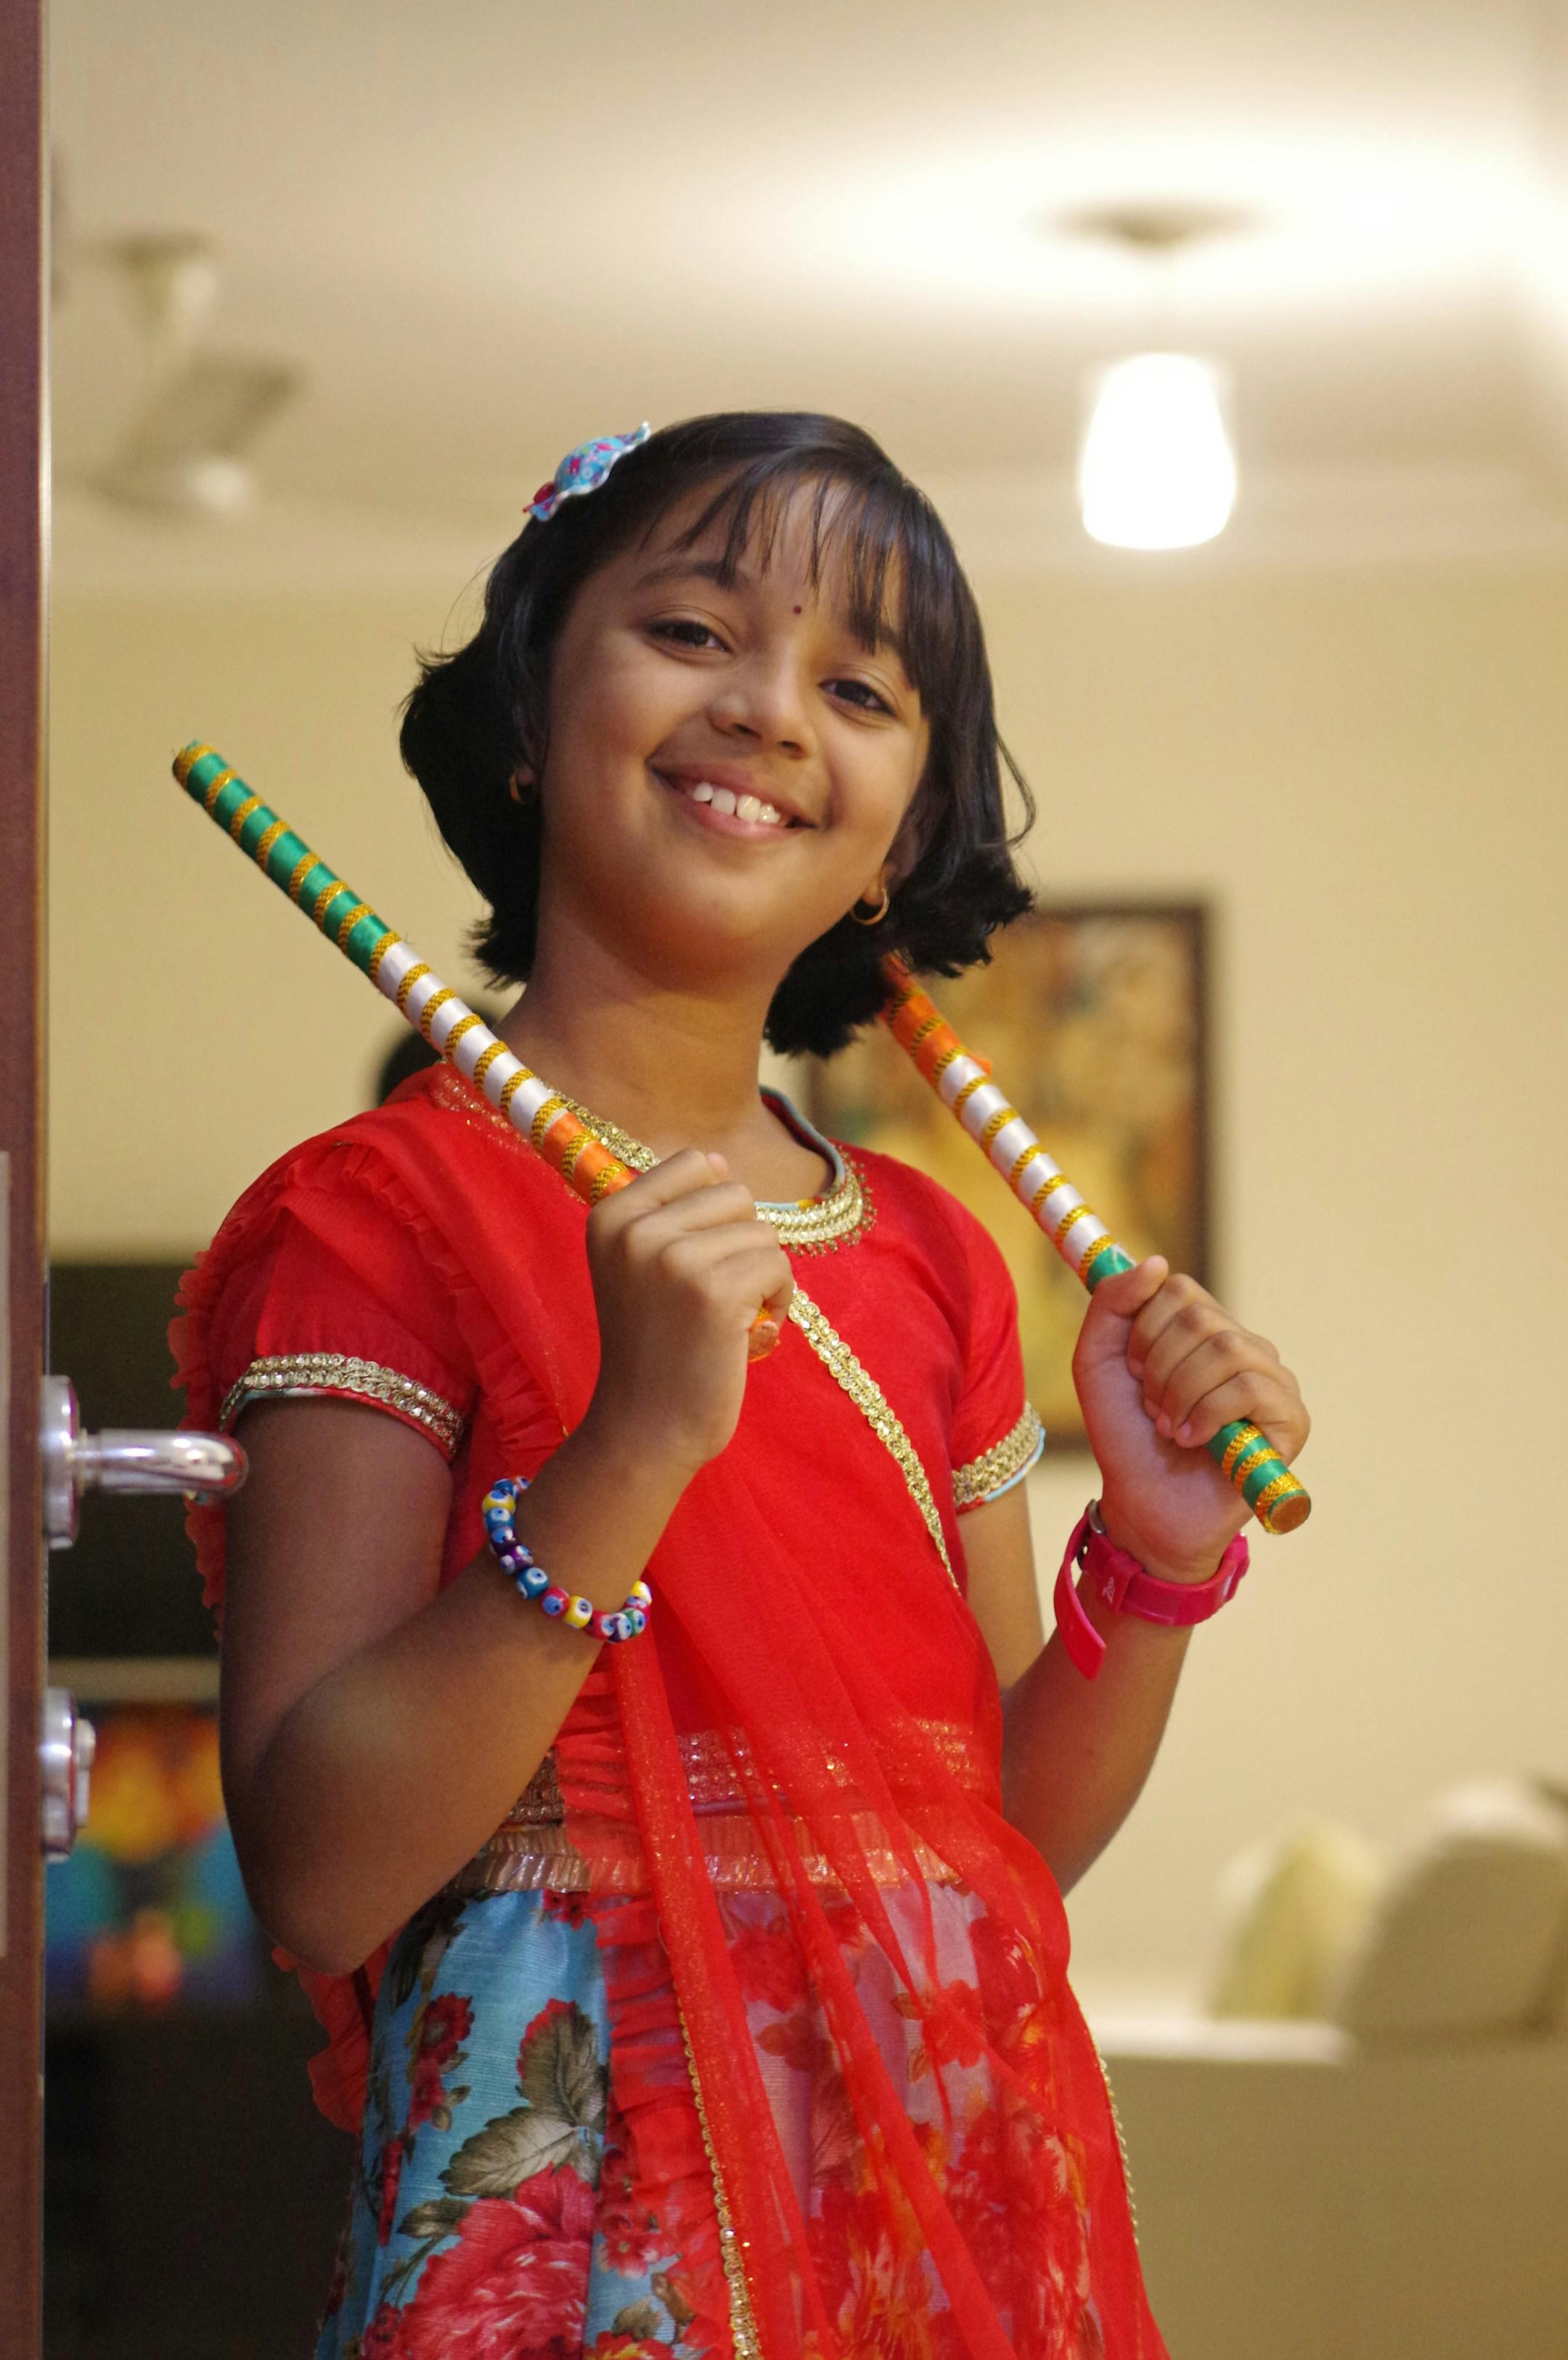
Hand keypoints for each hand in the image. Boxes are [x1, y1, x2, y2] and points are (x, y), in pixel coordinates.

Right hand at [580, 1148, 794, 1480]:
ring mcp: (673, 1258)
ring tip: (731, 1318)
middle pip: (735, 1194)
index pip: (695, 1163)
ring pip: (763, 1231)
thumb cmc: (656, 1348)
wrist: (646, 1430)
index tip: (695, 1264)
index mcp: (610, 1215)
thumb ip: (669, 1212)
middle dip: (742, 1244)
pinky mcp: (715, 1292)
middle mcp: (635, 1230)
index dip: (714, 1212)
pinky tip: (750, 1332)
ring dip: (763, 1275)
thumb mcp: (638, 1268)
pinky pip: (779, 1264)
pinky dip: (779, 1299)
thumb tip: (718, 1159)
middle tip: (716, 1297)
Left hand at [1072, 1258, 1309, 1581]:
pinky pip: (1251, 1387)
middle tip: (1152, 1408)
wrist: (1142, 1505)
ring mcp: (1272, 1380)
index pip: (1179, 1289)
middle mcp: (1243, 1346)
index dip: (1144, 1329)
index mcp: (1202, 1329)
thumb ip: (1113, 1303)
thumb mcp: (1097, 1360)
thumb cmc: (1123, 1435)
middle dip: (1158, 1367)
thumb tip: (1159, 1262)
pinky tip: (1192, 1439)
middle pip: (1200, 1318)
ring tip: (1169, 1427)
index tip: (1133, 1372)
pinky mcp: (1291, 1419)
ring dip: (1180, 1392)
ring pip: (1227, 1348)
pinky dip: (1208, 1413)